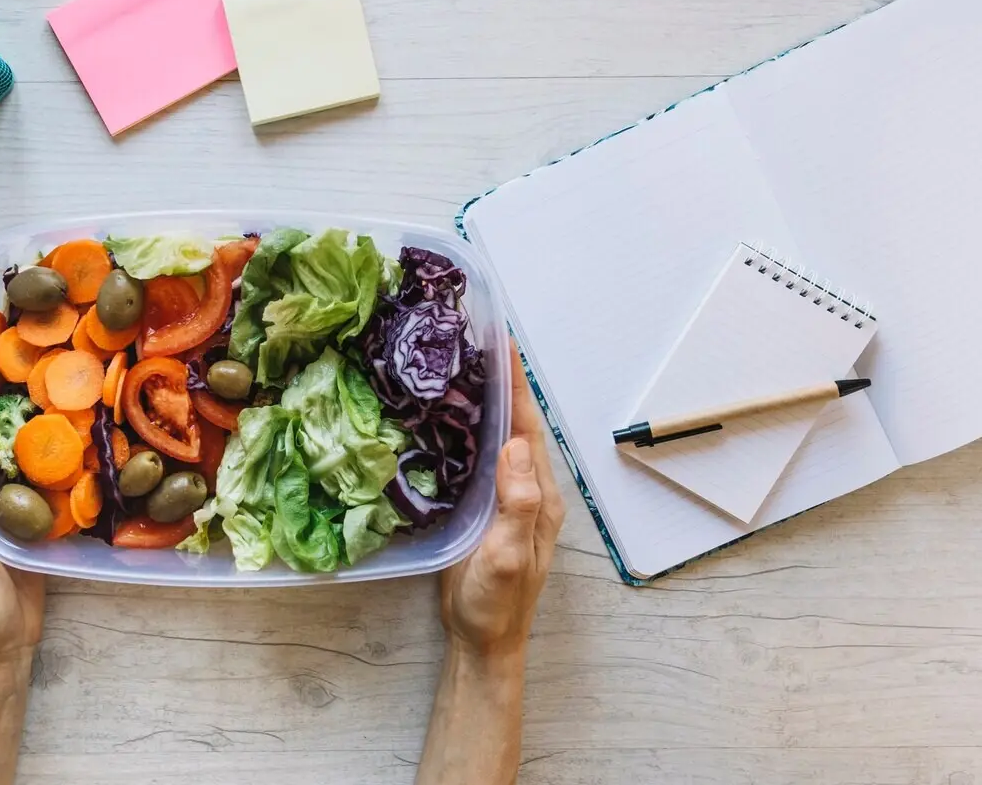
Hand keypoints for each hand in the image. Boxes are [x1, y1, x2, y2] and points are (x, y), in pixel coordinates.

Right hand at [439, 339, 565, 659]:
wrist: (481, 642)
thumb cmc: (498, 603)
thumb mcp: (510, 556)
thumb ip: (518, 504)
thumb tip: (513, 443)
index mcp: (539, 495)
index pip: (528, 427)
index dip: (516, 385)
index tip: (502, 343)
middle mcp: (527, 489)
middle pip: (514, 424)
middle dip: (499, 381)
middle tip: (472, 340)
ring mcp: (505, 498)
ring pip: (495, 437)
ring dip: (481, 402)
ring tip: (456, 365)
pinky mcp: (481, 509)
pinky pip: (476, 458)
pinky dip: (464, 430)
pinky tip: (442, 416)